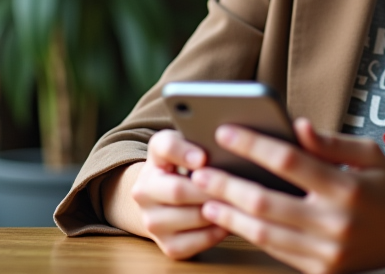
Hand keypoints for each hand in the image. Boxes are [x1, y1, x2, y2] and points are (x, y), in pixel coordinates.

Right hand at [128, 129, 229, 258]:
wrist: (162, 201)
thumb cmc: (184, 167)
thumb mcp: (187, 146)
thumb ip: (198, 139)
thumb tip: (224, 146)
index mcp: (153, 158)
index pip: (164, 148)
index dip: (183, 153)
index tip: (203, 158)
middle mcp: (143, 192)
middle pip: (179, 190)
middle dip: (210, 188)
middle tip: (237, 185)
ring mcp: (152, 222)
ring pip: (192, 217)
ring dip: (219, 210)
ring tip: (241, 203)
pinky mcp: (167, 246)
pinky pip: (197, 241)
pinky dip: (218, 232)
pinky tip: (231, 221)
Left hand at [191, 118, 384, 273]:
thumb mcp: (369, 152)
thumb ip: (330, 141)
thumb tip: (295, 125)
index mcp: (347, 188)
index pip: (290, 162)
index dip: (254, 145)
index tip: (225, 131)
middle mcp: (336, 223)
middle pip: (267, 202)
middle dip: (227, 184)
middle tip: (200, 169)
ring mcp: (328, 253)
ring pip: (265, 233)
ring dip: (230, 214)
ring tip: (206, 197)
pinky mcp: (323, 272)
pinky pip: (277, 252)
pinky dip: (251, 234)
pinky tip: (233, 219)